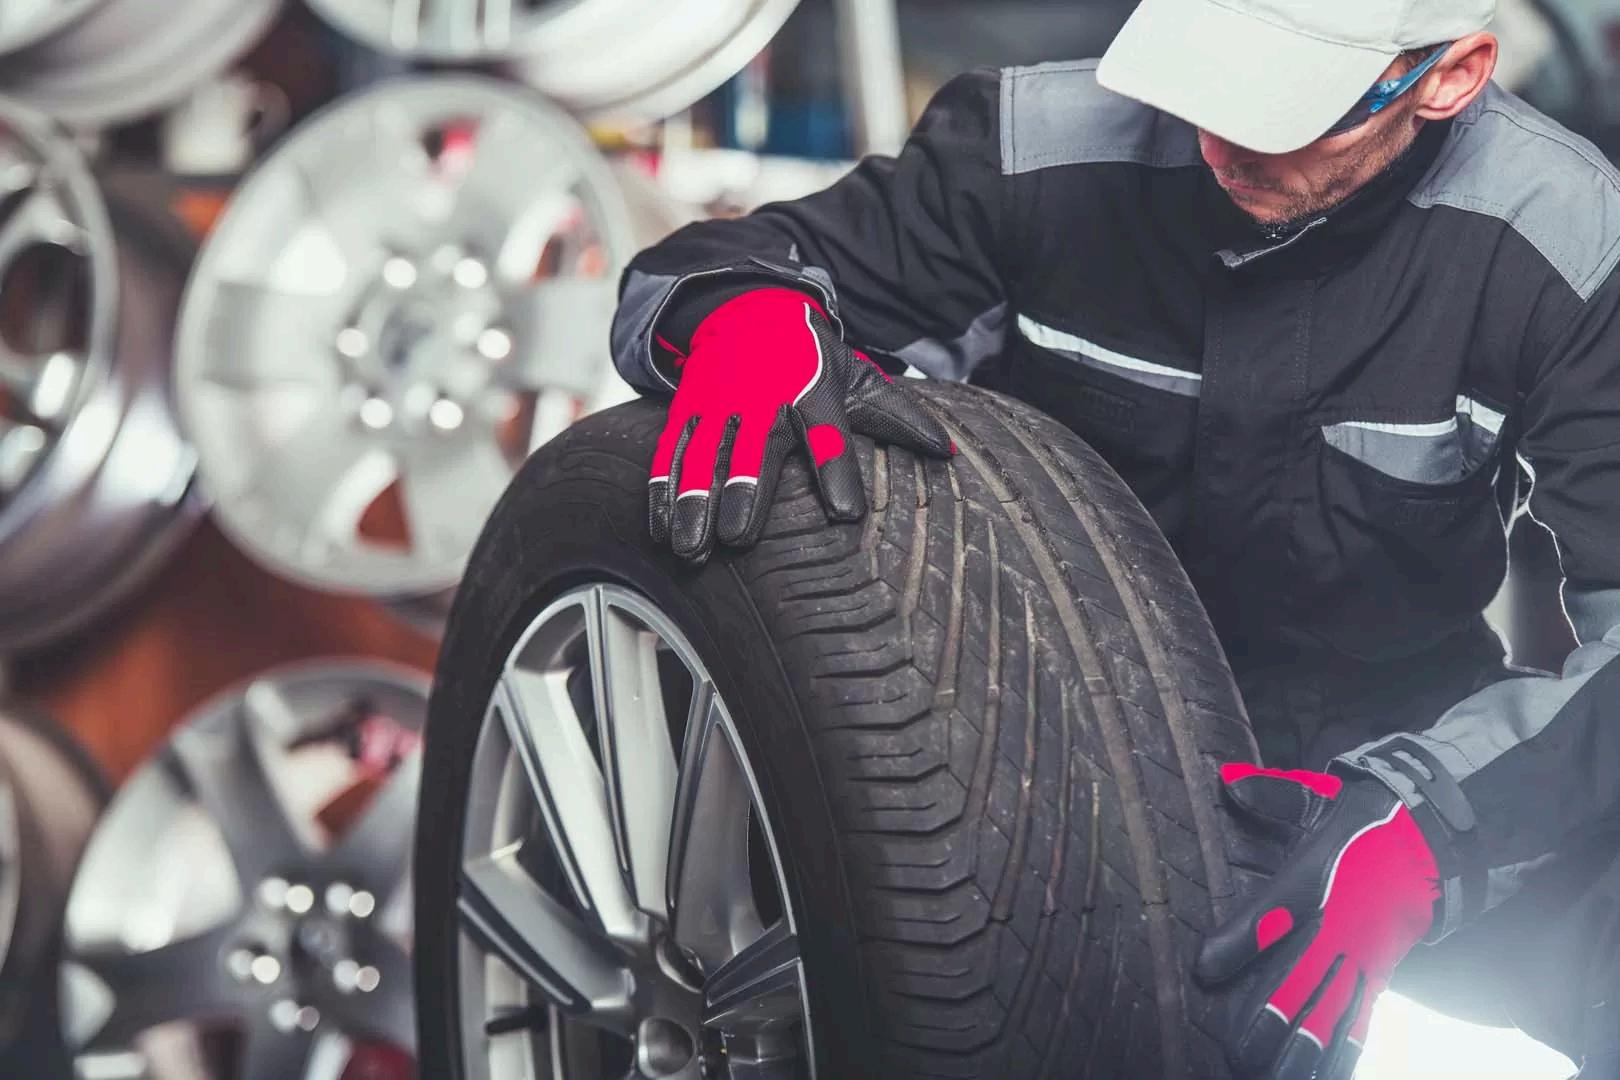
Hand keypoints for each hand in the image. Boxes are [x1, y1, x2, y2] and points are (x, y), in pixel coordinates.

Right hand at [648, 287, 952, 562]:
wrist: (748, 308)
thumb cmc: (810, 359)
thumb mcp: (855, 379)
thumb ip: (896, 417)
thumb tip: (946, 451)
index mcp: (813, 393)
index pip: (829, 435)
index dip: (837, 472)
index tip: (845, 513)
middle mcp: (762, 399)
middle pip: (752, 450)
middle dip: (743, 492)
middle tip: (737, 536)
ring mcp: (719, 405)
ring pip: (703, 457)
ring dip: (694, 503)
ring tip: (691, 548)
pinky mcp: (686, 410)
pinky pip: (671, 453)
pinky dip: (663, 490)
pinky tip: (662, 529)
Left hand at [1196, 764, 1440, 1079]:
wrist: (1437, 837)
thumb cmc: (1367, 820)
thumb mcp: (1320, 797)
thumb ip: (1274, 794)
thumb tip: (1228, 780)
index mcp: (1319, 881)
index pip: (1274, 914)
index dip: (1240, 942)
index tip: (1204, 967)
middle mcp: (1341, 927)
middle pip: (1303, 982)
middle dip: (1272, 1020)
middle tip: (1238, 1052)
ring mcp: (1364, 957)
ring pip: (1332, 1013)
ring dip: (1303, 1050)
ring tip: (1272, 1077)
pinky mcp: (1380, 975)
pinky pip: (1359, 1021)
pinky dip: (1342, 1053)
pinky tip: (1324, 1076)